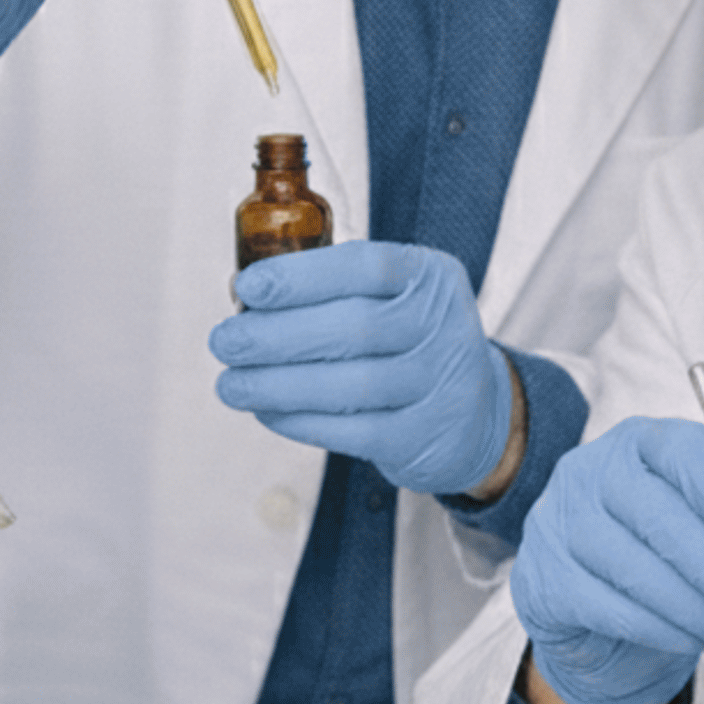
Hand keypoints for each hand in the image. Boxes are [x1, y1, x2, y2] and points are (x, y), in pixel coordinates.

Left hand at [210, 243, 514, 496]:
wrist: (479, 413)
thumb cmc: (409, 342)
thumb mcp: (394, 297)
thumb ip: (333, 290)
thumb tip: (245, 299)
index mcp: (429, 276)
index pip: (366, 266)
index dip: (302, 277)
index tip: (248, 288)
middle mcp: (443, 325)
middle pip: (353, 328)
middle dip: (276, 335)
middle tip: (224, 341)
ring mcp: (439, 384)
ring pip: (349, 385)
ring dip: (278, 384)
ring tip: (231, 384)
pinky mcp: (422, 436)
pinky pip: (352, 430)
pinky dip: (300, 421)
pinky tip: (267, 411)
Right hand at [511, 416, 703, 703]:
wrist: (593, 613)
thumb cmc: (662, 555)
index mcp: (642, 442)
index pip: (685, 452)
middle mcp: (592, 471)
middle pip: (660, 515)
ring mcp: (558, 523)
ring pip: (636, 568)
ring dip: (699, 610)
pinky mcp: (544, 579)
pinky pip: (610, 608)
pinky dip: (662, 630)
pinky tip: (692, 639)